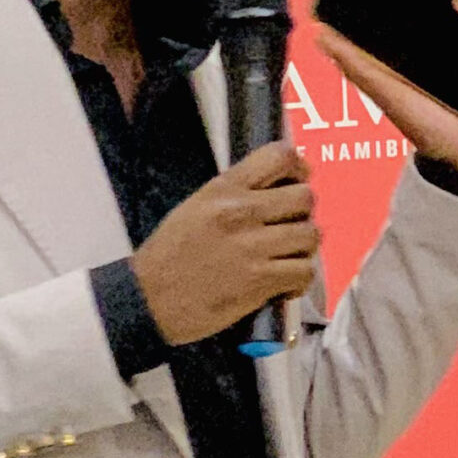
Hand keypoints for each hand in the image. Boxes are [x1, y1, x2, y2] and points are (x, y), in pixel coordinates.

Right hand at [130, 140, 317, 345]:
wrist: (147, 300)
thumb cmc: (168, 257)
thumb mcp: (194, 208)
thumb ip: (233, 195)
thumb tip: (273, 192)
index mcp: (222, 190)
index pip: (279, 157)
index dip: (299, 168)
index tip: (298, 181)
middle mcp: (240, 212)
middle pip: (305, 197)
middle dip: (302, 214)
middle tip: (289, 228)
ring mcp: (251, 247)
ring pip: (310, 235)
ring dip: (303, 248)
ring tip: (286, 258)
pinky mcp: (259, 281)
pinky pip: (304, 272)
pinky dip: (299, 280)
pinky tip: (283, 283)